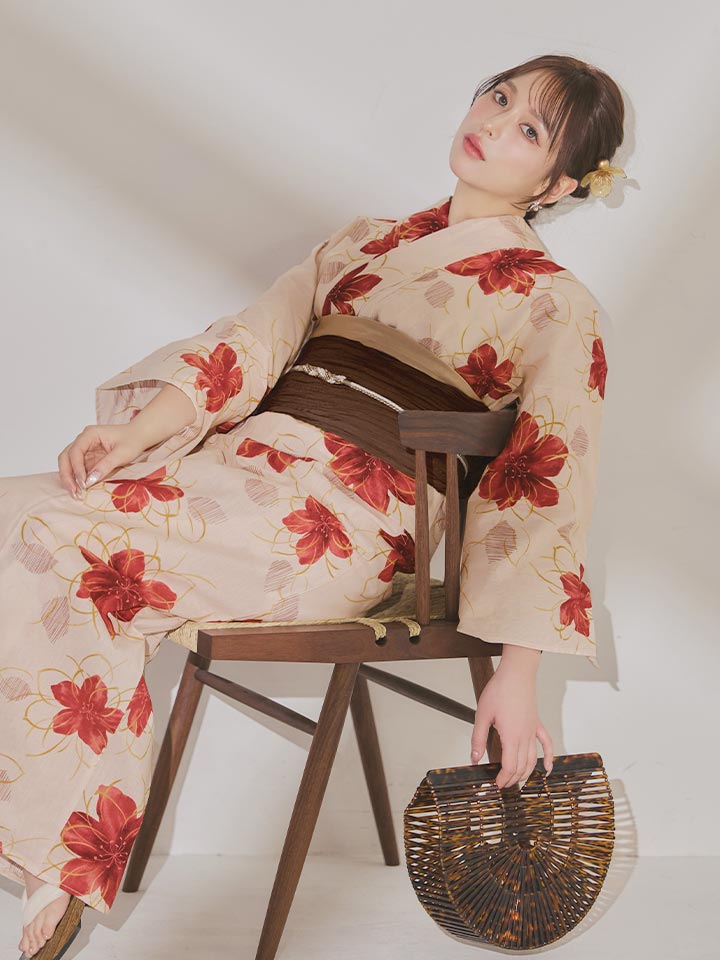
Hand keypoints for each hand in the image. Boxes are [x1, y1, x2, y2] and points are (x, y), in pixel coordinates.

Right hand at [57, 423, 148, 497]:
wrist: (139, 437)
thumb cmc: (132, 440)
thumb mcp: (122, 453)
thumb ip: (106, 465)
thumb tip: (89, 481)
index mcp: (90, 434)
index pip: (75, 451)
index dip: (76, 468)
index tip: (83, 483)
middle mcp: (83, 440)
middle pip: (66, 457)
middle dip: (67, 475)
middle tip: (74, 492)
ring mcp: (84, 450)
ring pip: (68, 464)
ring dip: (70, 479)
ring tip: (76, 494)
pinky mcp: (88, 459)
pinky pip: (77, 470)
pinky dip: (76, 480)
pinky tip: (80, 490)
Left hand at [470, 662, 553, 788]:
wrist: (516, 673)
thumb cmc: (500, 690)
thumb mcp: (482, 715)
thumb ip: (478, 739)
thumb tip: (474, 758)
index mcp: (511, 736)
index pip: (509, 766)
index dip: (503, 779)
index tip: (496, 784)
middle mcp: (525, 737)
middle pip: (521, 767)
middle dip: (512, 779)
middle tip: (502, 785)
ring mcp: (533, 730)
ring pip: (533, 759)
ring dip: (526, 773)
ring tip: (516, 781)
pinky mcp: (536, 723)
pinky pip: (546, 744)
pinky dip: (548, 758)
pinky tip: (548, 768)